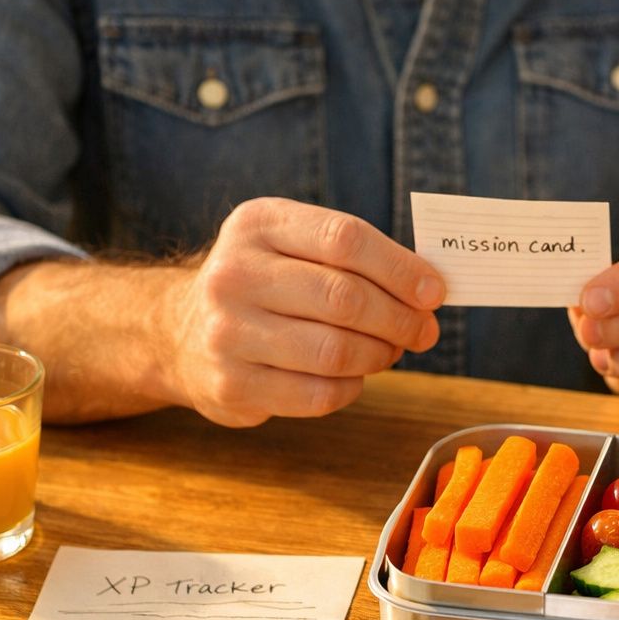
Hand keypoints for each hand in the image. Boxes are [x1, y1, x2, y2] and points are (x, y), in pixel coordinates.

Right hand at [166, 198, 442, 425]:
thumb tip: (430, 291)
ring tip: (390, 351)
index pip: (346, 239)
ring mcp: (227, 332)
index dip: (401, 269)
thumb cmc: (269, 285)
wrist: (183, 331)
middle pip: (345, 298)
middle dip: (400, 319)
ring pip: (335, 351)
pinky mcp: (231, 385)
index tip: (435, 292)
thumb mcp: (297, 247)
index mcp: (258, 225)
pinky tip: (353, 376)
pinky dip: (352, 386)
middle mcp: (234, 274)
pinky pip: (319, 394)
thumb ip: (359, 258)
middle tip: (424, 331)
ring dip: (380, 355)